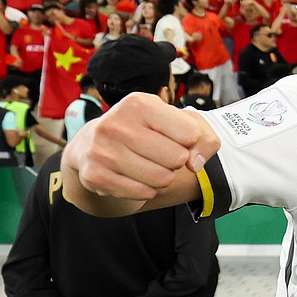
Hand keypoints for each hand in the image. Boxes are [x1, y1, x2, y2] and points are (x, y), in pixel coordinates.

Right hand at [66, 92, 219, 201]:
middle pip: (177, 158)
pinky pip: (144, 193)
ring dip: (163, 177)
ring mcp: (101, 150)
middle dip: (176, 161)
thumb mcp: (175, 121)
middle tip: (160, 154)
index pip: (191, 133)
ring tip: (147, 164)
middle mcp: (116, 124)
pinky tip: (134, 176)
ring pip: (162, 179)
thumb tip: (195, 164)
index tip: (176, 138)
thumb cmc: (144, 130)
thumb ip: (204, 137)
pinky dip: (147, 189)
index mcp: (138, 103)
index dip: (191, 142)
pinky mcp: (95, 176)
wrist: (92, 144)